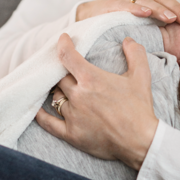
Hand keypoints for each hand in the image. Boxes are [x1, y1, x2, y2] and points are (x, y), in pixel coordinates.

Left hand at [35, 33, 158, 169]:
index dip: (63, 44)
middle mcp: (78, 96)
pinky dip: (40, 114)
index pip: (68, 56)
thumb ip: (135, 54)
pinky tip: (37, 108)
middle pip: (59, 77)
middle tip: (66, 68)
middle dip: (63, 71)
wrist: (140, 141)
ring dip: (57, 90)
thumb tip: (127, 40)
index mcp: (92, 79)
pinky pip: (48, 122)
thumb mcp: (142, 76)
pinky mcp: (70, 134)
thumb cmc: (140, 108)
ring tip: (61, 88)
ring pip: (55, 97)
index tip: (63, 39)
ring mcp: (72, 115)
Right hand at [76, 0, 179, 24]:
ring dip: (159, 9)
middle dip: (174, 8)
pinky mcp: (113, 3)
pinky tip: (144, 13)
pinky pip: (126, 5)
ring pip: (146, 0)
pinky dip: (136, 8)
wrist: (90, 16)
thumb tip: (178, 34)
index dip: (179, 7)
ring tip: (170, 18)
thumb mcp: (140, 21)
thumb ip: (156, 24)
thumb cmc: (119, 20)